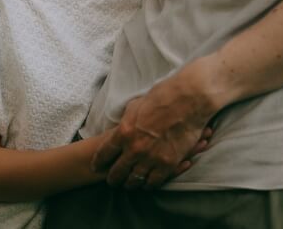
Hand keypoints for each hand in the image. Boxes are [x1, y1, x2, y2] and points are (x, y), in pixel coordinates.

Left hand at [92, 62, 217, 189]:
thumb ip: (126, 122)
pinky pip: (154, 182)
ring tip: (128, 185)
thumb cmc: (161, 98)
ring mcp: (151, 158)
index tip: (96, 167)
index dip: (98, 162)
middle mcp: (134, 148)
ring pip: (135, 180)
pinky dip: (148, 185)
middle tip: (111, 181)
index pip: (104, 153)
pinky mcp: (168, 164)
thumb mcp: (135, 106)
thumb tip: (121, 128)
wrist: (187, 101)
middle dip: (112, 178)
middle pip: (117, 171)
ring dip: (130, 184)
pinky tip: (146, 185)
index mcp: (124, 132)